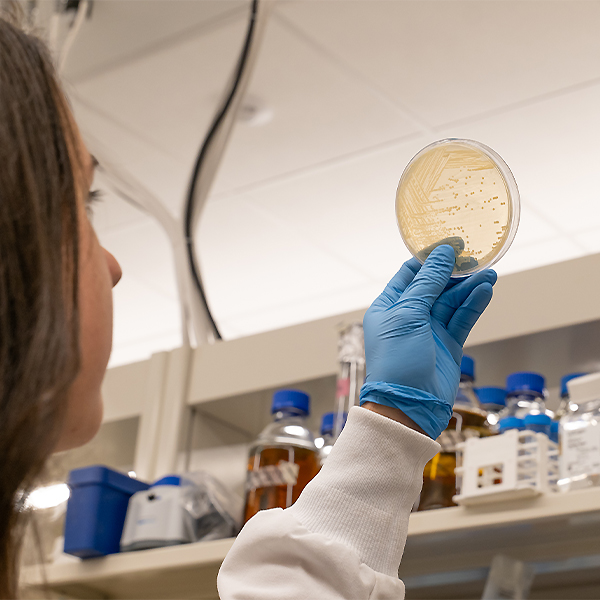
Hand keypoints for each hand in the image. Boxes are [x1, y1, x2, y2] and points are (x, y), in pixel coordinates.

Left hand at [361, 245, 495, 437]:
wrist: (408, 406)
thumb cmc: (397, 359)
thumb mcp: (407, 314)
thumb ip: (427, 283)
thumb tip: (442, 253)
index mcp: (388, 306)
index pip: (410, 274)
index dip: (430, 258)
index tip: (452, 244)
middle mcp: (408, 316)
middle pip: (435, 285)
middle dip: (454, 272)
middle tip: (476, 256)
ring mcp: (429, 330)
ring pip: (452, 301)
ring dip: (469, 287)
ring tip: (489, 273)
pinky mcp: (448, 344)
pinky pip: (462, 318)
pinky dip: (473, 304)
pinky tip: (485, 291)